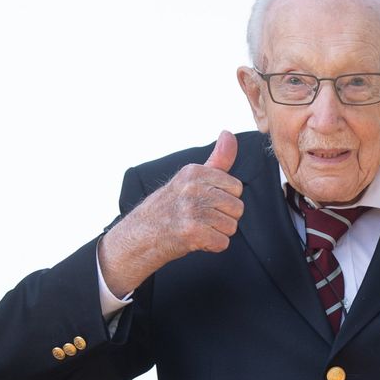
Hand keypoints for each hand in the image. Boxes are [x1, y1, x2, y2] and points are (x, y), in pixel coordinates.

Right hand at [98, 130, 243, 296]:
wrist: (142, 234)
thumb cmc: (171, 206)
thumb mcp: (191, 177)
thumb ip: (217, 159)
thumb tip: (228, 133)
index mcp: (195, 172)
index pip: (236, 187)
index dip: (225, 200)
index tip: (205, 202)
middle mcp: (193, 187)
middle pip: (237, 208)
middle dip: (223, 218)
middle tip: (200, 218)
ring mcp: (192, 210)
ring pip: (231, 226)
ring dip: (217, 233)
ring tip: (197, 228)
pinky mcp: (192, 231)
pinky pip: (222, 242)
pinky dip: (211, 246)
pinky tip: (195, 239)